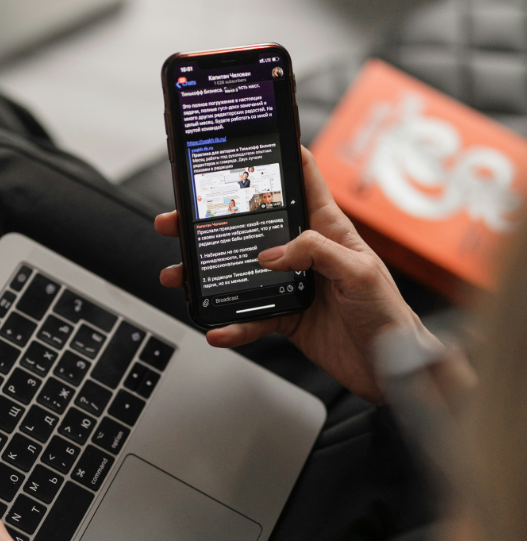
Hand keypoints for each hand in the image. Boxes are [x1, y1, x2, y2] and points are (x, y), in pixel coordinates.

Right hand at [155, 147, 436, 401]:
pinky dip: (231, 325)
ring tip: (179, 275)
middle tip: (179, 219)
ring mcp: (290, 284)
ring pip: (239, 272)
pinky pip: (249, 317)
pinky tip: (216, 329)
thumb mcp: (360, 271)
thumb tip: (271, 254)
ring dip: (206, 275)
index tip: (246, 142)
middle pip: (251, 227)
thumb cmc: (388, 313)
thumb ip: (317, 253)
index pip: (302, 182)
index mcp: (327, 230)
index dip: (278, 157)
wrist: (390, 368)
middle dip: (212, 221)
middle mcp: (304, 253)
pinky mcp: (284, 316)